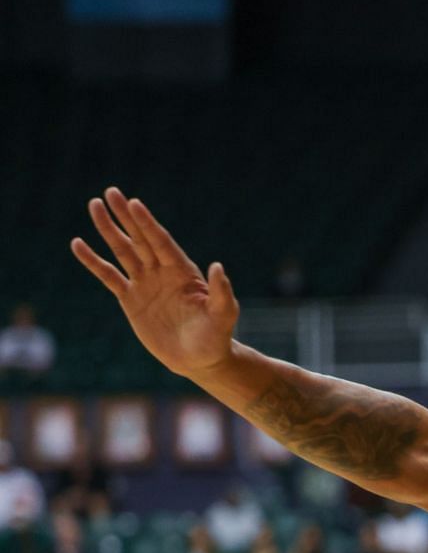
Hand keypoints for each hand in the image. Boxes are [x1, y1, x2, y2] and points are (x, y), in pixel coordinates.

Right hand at [70, 187, 238, 375]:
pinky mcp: (130, 299)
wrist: (198, 360)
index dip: (147, 223)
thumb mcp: (223, 315)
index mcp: (183, 271)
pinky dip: (93, 261)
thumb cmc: (216, 336)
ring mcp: (145, 284)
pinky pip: (108, 276)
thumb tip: (217, 265)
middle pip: (140, 239)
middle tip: (110, 192)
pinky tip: (78, 244)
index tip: (133, 202)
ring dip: (108, 230)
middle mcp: (162, 272)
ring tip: (94, 206)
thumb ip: (221, 292)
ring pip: (123, 251)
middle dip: (125, 216)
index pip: (161, 241)